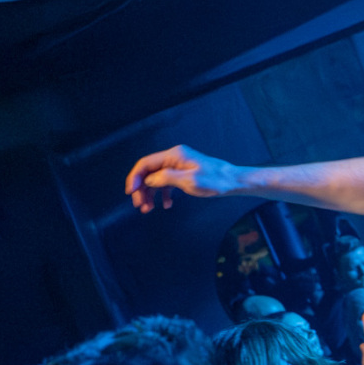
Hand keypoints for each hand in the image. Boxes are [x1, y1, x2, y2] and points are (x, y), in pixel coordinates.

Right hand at [124, 144, 240, 211]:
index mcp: (174, 155)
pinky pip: (167, 183)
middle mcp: (174, 158)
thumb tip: (148, 180)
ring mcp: (179, 166)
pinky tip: (166, 205)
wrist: (232, 181)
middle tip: (140, 205)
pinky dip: (164, 194)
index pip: (145, 163)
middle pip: (149, 172)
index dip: (135, 177)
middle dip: (142, 189)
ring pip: (156, 179)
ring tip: (148, 209)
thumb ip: (166, 178)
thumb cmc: (216, 179)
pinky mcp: (183, 173)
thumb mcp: (190, 180)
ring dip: (151, 194)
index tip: (131, 192)